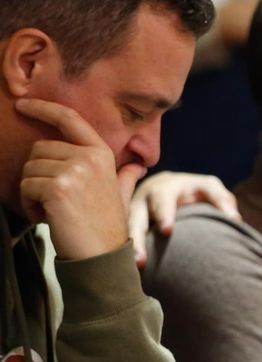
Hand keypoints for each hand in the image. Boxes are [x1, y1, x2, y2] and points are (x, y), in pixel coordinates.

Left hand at [14, 97, 140, 259]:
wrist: (103, 256)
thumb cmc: (107, 227)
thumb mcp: (121, 194)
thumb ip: (126, 175)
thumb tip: (139, 164)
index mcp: (101, 154)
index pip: (68, 119)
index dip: (43, 107)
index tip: (22, 105)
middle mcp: (88, 158)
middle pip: (39, 148)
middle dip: (39, 174)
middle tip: (55, 199)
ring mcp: (73, 172)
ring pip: (30, 168)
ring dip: (33, 192)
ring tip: (53, 210)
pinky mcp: (57, 188)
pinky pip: (26, 186)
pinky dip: (30, 205)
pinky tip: (47, 217)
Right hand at [128, 170, 238, 265]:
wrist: (172, 190)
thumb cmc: (196, 191)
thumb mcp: (210, 188)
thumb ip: (222, 201)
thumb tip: (235, 219)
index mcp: (163, 189)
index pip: (162, 200)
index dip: (163, 214)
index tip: (167, 230)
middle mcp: (142, 201)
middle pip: (135, 219)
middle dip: (138, 239)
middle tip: (140, 261)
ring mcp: (131, 215)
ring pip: (124, 232)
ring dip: (127, 252)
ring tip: (134, 272)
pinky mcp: (127, 228)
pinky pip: (120, 241)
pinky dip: (122, 256)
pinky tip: (127, 274)